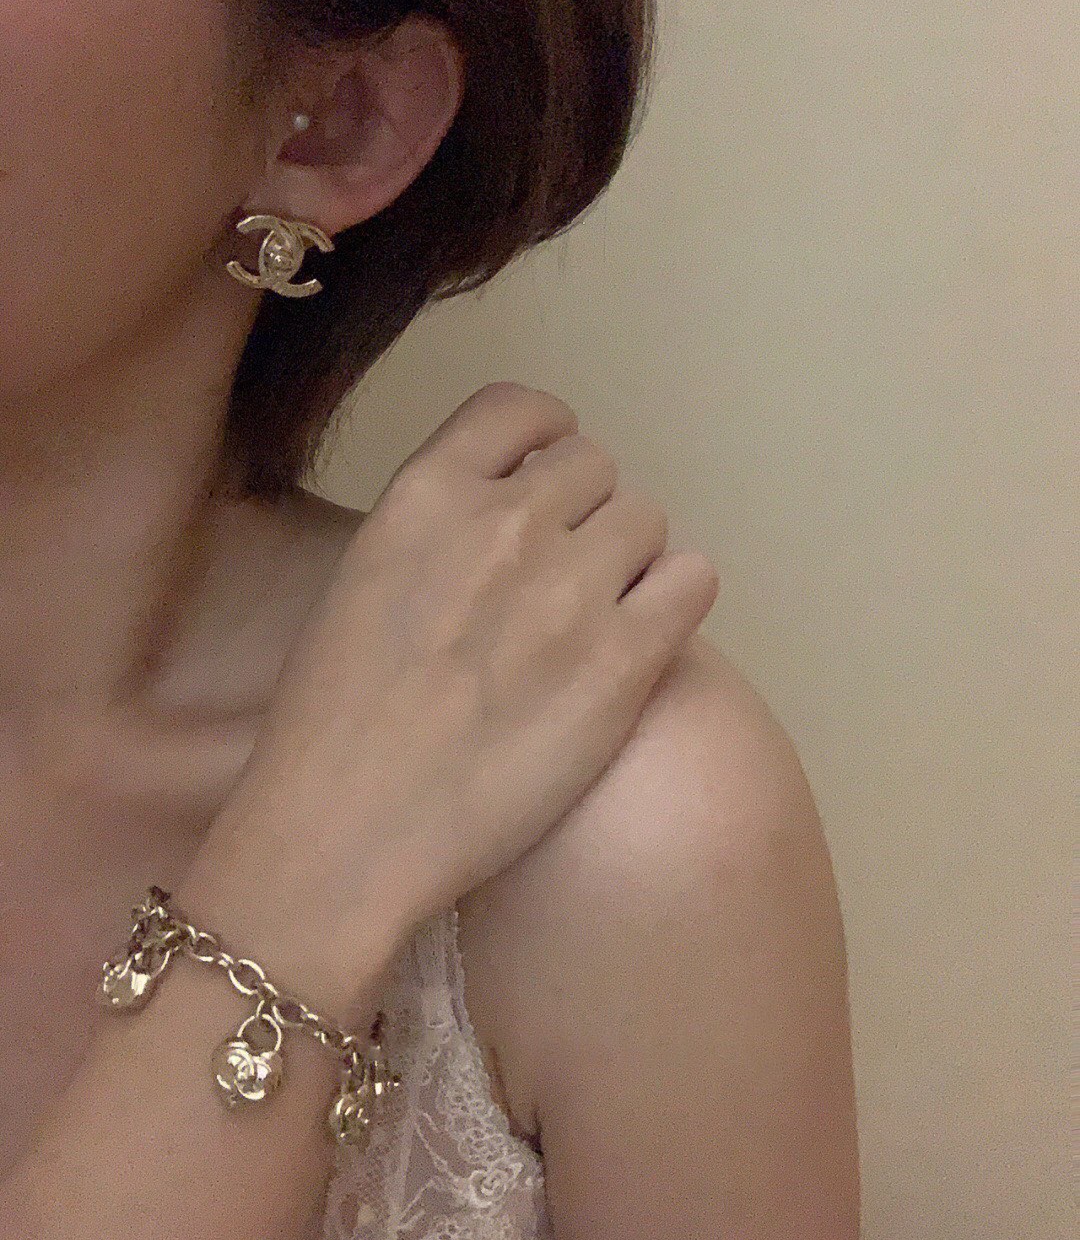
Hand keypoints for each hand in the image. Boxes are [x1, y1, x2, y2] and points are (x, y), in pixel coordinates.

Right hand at [189, 383, 719, 1012]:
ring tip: (593, 620)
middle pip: (594, 467)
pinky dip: (674, 598)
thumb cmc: (333, 722)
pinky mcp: (624, 659)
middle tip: (559, 581)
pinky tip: (639, 640)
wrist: (345, 830)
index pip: (522, 408)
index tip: (547, 477)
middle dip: (583, 514)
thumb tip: (506, 521)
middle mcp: (505, 521)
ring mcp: (571, 588)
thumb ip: (438, 531)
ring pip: (647, 518)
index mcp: (426, 492)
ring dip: (628, 559)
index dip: (545, 438)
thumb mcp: (363, 579)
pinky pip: (694, 579)